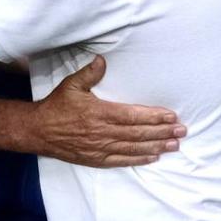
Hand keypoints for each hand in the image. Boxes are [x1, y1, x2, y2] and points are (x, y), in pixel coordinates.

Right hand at [29, 55, 184, 166]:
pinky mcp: (96, 159)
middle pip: (138, 133)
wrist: (38, 131)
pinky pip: (122, 161)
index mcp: (99, 112)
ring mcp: (100, 148)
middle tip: (181, 131)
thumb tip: (102, 60)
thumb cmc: (56, 106)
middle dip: (162, 132)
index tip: (171, 116)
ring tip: (174, 144)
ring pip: (134, 148)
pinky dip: (139, 159)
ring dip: (156, 146)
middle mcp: (102, 132)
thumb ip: (89, 73)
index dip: (154, 116)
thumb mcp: (71, 85)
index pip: (133, 116)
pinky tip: (153, 156)